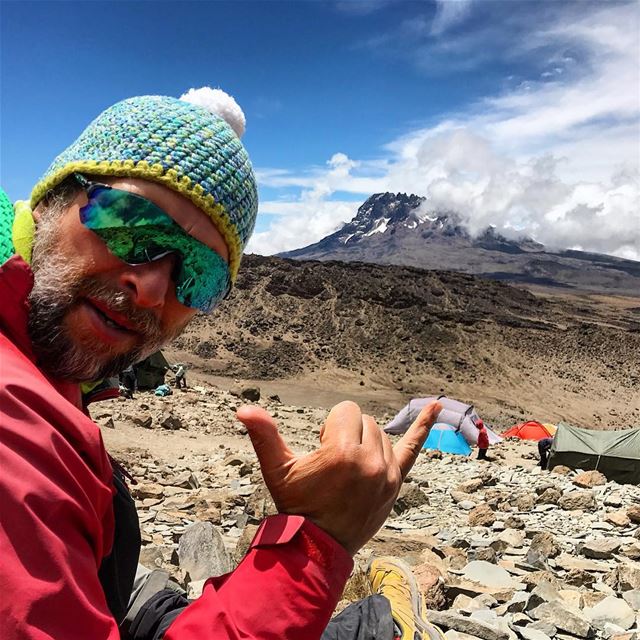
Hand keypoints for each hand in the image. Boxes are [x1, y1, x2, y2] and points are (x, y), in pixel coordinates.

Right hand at [236, 400, 441, 555]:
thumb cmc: (296, 506)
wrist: (318, 547)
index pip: (345, 411)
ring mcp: (388, 472)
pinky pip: (414, 448)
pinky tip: (437, 406)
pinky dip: (424, 425)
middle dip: (347, 432)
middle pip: (364, 420)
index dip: (329, 427)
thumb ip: (264, 435)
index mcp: (343, 452)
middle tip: (333, 464)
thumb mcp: (277, 470)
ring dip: (366, 441)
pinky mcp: (397, 482)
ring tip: (349, 468)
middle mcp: (370, 460)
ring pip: (382, 433)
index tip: (321, 451)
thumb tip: (243, 408)